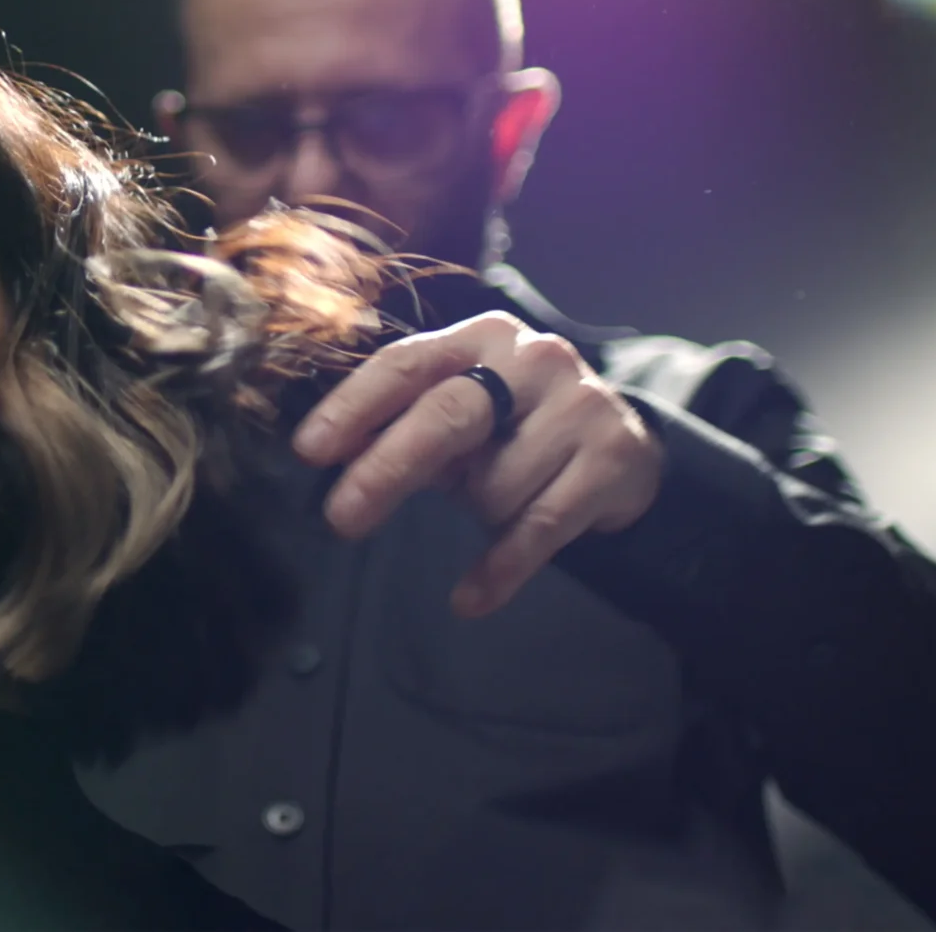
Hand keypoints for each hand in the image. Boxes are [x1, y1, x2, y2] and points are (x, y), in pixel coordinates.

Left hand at [293, 311, 662, 616]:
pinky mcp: (612, 457)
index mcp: (480, 337)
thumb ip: (406, 425)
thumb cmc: (518, 428)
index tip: (310, 450)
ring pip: (494, 485)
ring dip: (478, 512)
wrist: (625, 447)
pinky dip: (498, 570)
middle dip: (388, 468)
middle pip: (446, 414)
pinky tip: (470, 599)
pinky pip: (538, 527)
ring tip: (496, 503)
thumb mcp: (464, 416)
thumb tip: (332, 456)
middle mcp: (532, 359)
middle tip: (341, 518)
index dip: (354, 405)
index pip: (406, 364)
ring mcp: (578, 404)